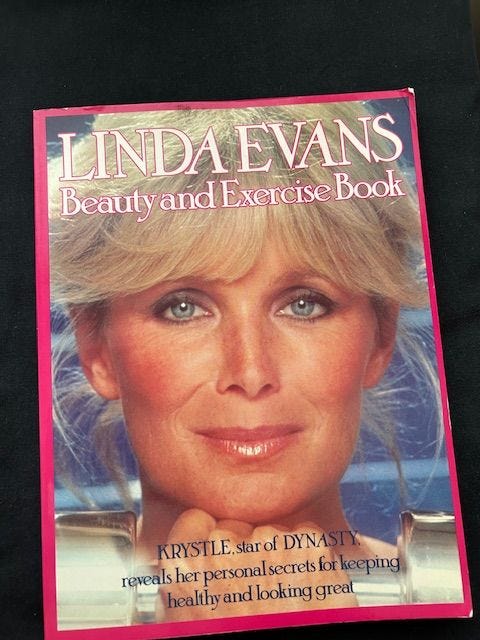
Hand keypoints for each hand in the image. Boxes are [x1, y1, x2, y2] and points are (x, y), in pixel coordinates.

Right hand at [157, 508, 356, 620]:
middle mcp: (224, 549)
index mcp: (188, 568)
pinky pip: (304, 535)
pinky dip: (307, 558)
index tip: (218, 553)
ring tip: (281, 595)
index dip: (208, 537)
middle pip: (235, 527)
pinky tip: (304, 588)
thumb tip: (183, 572)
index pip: (195, 520)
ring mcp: (267, 543)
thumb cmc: (235, 638)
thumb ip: (181, 590)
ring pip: (270, 531)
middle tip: (255, 588)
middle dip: (244, 549)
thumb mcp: (187, 626)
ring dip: (276, 555)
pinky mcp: (308, 546)